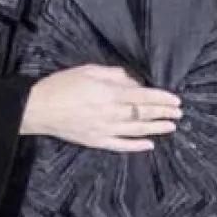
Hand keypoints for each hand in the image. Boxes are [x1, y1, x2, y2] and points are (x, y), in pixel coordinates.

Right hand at [21, 65, 181, 152]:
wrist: (37, 109)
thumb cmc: (61, 86)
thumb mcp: (89, 70)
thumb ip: (114, 75)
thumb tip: (133, 82)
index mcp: (110, 94)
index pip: (144, 97)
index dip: (162, 99)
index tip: (176, 100)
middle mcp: (111, 114)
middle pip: (144, 114)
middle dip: (164, 113)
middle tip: (179, 113)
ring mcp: (105, 130)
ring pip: (137, 131)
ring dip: (156, 129)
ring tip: (171, 127)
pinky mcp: (96, 141)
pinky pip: (121, 146)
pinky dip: (136, 146)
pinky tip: (149, 145)